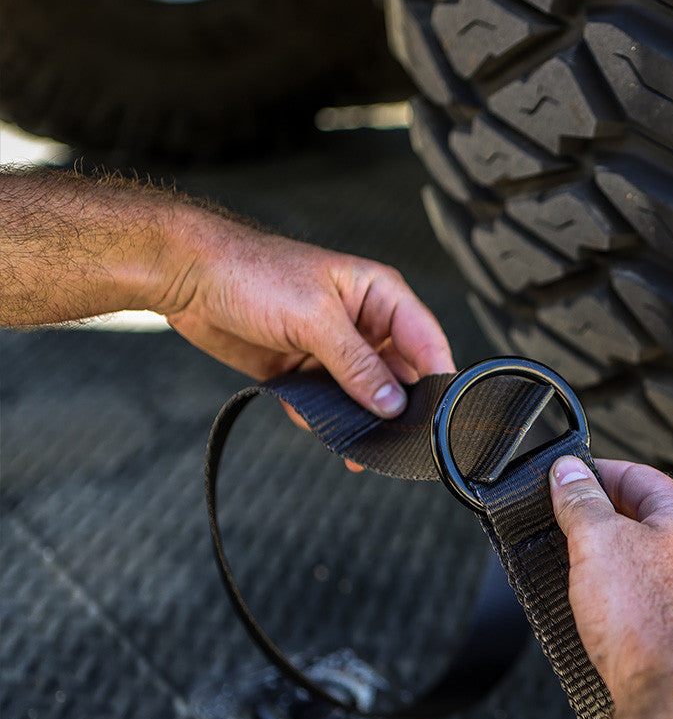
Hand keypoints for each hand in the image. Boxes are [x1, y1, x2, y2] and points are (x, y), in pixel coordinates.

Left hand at [159, 211, 455, 416]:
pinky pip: (327, 405)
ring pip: (363, 397)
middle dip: (394, 410)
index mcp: (380, 295)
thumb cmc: (251, 272)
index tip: (439, 417)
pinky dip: (321, 419)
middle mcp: (363, 323)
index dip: (437, 378)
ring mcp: (334, 349)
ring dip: (357, 420)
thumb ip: (357, 365)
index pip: (426, 341)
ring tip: (353, 446)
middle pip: (398, 377)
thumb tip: (392, 403)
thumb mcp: (314, 318)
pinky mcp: (305, 369)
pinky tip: (310, 421)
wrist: (187, 277)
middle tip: (394, 442)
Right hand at [548, 456, 672, 707]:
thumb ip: (580, 501)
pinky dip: (618, 596)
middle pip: (643, 518)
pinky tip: (597, 609)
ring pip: (644, 561)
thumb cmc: (647, 617)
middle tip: (560, 522)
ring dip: (607, 559)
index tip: (564, 479)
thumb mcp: (597, 541)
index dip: (597, 473)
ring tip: (573, 566)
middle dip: (599, 518)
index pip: (639, 476)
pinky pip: (646, 598)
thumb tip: (567, 472)